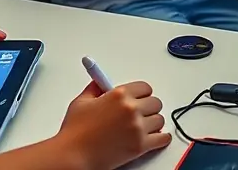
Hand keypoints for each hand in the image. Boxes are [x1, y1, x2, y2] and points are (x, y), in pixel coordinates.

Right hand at [55, 81, 170, 169]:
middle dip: (148, 106)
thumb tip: (101, 82)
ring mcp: (137, 128)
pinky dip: (161, 138)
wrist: (74, 155)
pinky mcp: (140, 146)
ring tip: (144, 126)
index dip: (141, 93)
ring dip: (153, 122)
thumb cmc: (75, 131)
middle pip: (155, 102)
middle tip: (141, 112)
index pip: (145, 87)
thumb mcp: (82, 101)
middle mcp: (131, 109)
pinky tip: (155, 137)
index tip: (139, 97)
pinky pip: (162, 138)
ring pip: (160, 120)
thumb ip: (95, 88)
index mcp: (119, 94)